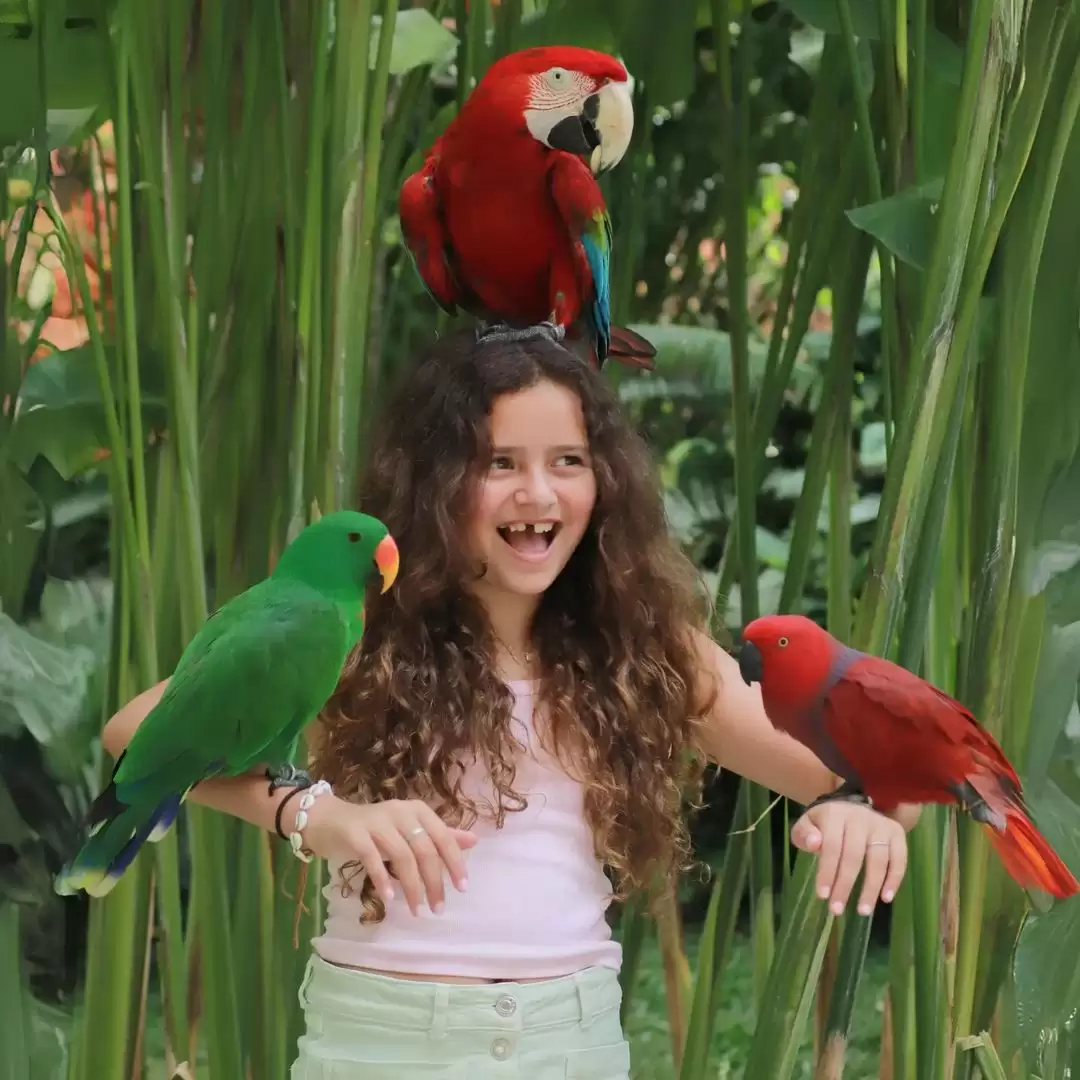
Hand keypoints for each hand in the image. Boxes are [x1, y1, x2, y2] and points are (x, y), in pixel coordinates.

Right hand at [302, 794, 476, 915]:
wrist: (329, 820)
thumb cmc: (375, 828)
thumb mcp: (409, 830)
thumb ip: (439, 836)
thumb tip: (474, 841)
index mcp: (417, 810)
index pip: (443, 836)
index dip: (455, 862)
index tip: (462, 888)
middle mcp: (400, 812)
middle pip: (424, 849)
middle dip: (434, 881)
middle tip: (438, 908)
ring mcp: (376, 822)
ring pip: (402, 856)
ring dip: (412, 886)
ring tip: (416, 909)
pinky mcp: (355, 833)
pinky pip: (372, 858)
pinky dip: (382, 878)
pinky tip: (388, 897)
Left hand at [791, 800, 907, 916]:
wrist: (850, 807)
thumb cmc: (825, 822)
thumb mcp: (807, 824)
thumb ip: (804, 834)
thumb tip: (814, 844)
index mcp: (835, 814)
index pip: (832, 846)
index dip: (828, 872)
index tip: (823, 896)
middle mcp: (860, 817)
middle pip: (854, 855)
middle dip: (845, 885)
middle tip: (837, 909)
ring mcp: (881, 825)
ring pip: (879, 859)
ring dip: (871, 888)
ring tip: (863, 911)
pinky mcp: (897, 833)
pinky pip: (899, 859)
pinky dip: (894, 880)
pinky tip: (885, 898)